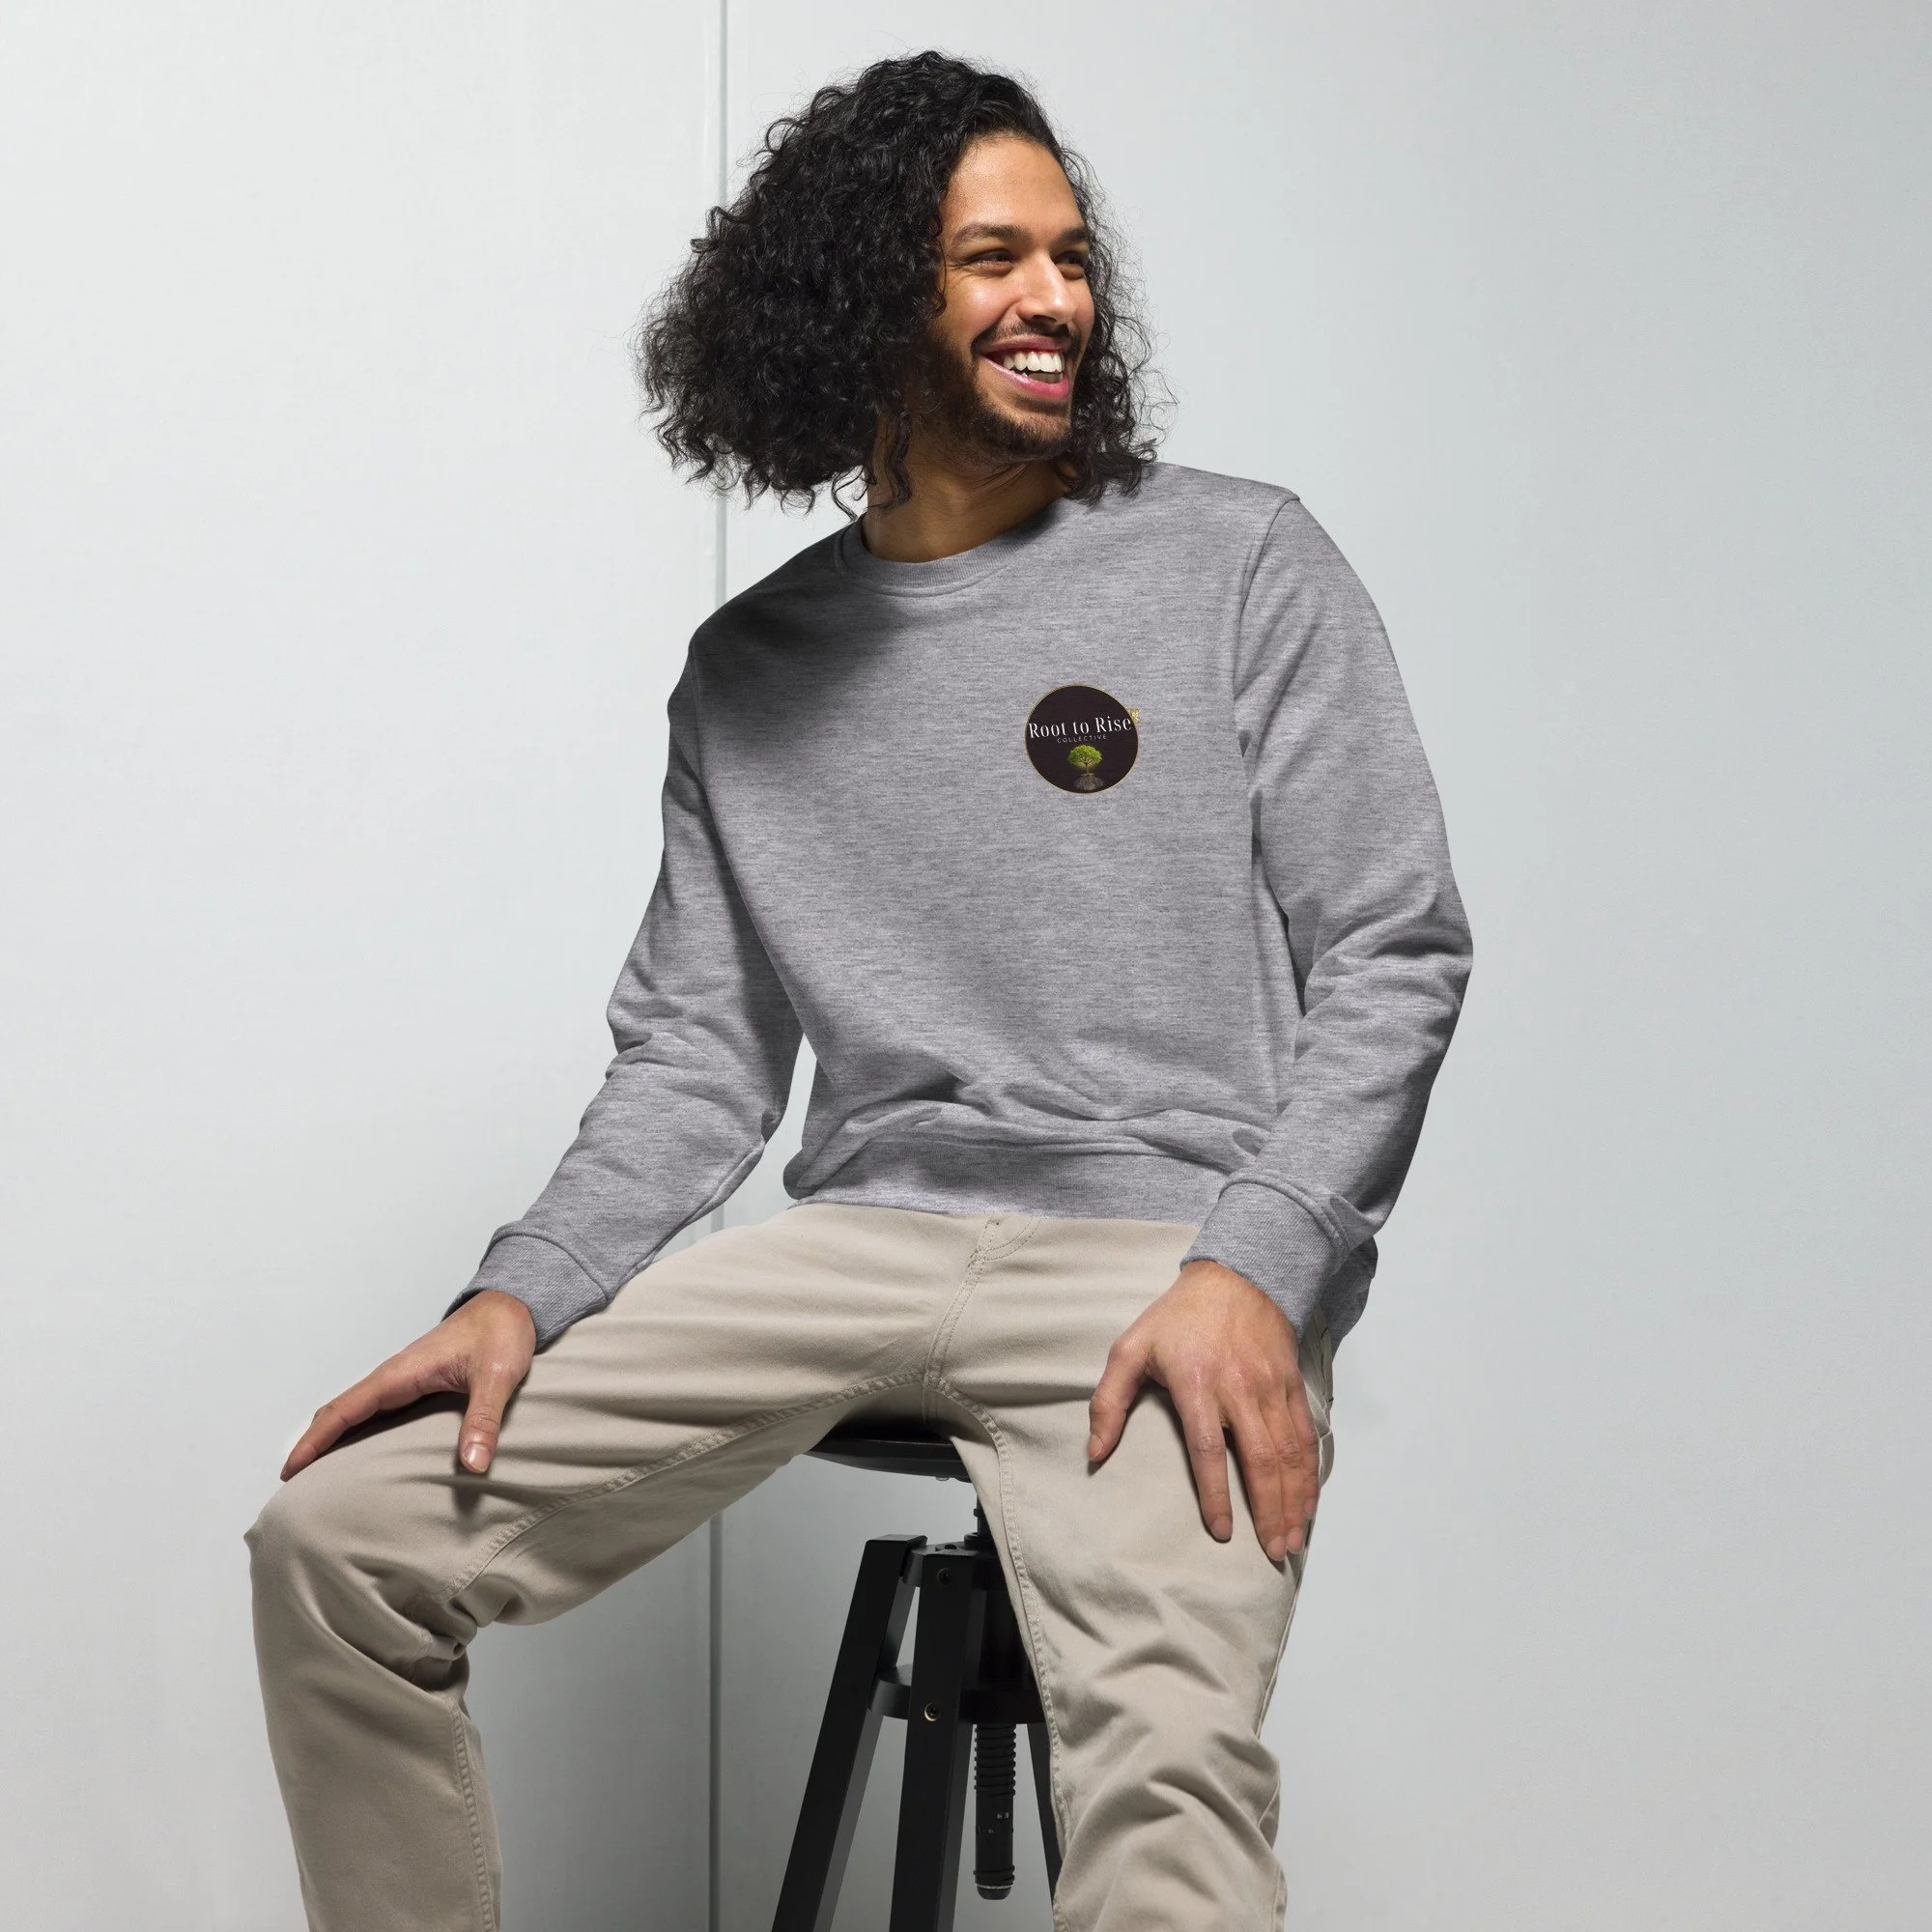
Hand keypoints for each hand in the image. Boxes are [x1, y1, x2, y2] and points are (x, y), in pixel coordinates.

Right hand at [279, 1290, 536, 1480]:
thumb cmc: (502, 1333)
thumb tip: (473, 1465)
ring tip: (316, 1477)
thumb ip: (484, 1420)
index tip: (289, 1469)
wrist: (513, 1305)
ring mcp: (404, 1380)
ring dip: (332, 1439)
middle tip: (293, 1484)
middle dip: (313, 1445)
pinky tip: (361, 1452)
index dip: (314, 1441)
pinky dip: (357, 1431)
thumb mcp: (497, 1377)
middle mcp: (394, 1377)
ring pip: (356, 1412)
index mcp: (401, 1374)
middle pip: (340, 1413)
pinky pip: (376, 1410)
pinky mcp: (417, 1383)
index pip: (344, 1410)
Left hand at [1087, 1259, 1319, 1560]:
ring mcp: (1270, 1388)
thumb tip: (1093, 1453)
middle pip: (1259, 1459)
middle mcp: (1239, 1389)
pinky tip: (1306, 1503)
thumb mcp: (1131, 1349)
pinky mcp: (1291, 1386)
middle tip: (1272, 1552)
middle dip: (1268, 1511)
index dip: (1215, 1494)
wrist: (1238, 1277)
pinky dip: (1309, 1474)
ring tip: (1291, 1540)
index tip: (1221, 1531)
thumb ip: (1108, 1402)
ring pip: (1288, 1453)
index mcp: (1195, 1382)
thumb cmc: (1178, 1317)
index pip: (1208, 1448)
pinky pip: (1304, 1437)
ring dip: (1293, 1501)